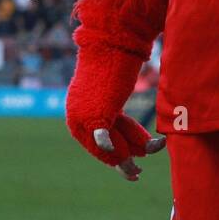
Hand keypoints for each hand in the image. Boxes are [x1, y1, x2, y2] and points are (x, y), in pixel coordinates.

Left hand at [66, 42, 164, 180]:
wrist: (110, 44)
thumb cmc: (114, 64)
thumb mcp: (109, 94)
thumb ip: (110, 113)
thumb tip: (120, 127)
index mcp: (75, 115)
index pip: (95, 144)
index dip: (115, 156)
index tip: (130, 167)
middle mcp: (75, 119)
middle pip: (100, 151)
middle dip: (121, 163)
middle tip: (135, 175)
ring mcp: (84, 118)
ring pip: (109, 149)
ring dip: (128, 159)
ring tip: (143, 165)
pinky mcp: (96, 114)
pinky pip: (106, 139)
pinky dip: (118, 148)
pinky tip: (131, 155)